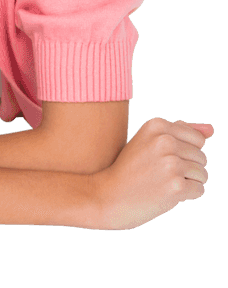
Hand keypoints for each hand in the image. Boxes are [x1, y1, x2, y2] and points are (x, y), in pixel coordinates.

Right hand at [92, 118, 212, 229]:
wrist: (109, 196)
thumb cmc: (131, 168)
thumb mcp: (149, 141)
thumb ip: (181, 131)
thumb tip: (211, 129)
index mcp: (157, 125)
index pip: (197, 139)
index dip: (182, 152)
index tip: (159, 158)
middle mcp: (165, 141)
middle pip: (202, 157)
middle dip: (186, 168)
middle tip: (158, 173)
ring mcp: (171, 164)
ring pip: (203, 174)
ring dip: (187, 182)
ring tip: (162, 182)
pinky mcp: (177, 186)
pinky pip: (200, 190)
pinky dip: (186, 195)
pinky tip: (165, 193)